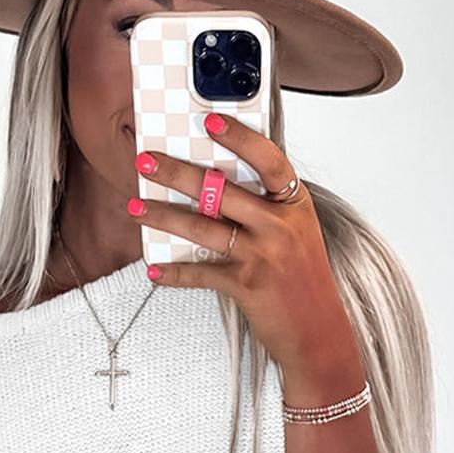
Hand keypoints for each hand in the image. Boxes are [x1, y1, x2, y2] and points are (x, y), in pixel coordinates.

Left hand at [127, 115, 360, 377]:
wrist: (318, 332)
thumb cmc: (302, 280)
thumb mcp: (296, 232)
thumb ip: (266, 207)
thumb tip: (214, 185)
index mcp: (295, 204)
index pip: (268, 159)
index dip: (239, 137)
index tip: (208, 120)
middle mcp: (281, 225)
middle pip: (220, 189)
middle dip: (176, 172)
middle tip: (145, 160)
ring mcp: (263, 255)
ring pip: (202, 227)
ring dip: (163, 216)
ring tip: (136, 207)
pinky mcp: (246, 285)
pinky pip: (201, 273)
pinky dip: (174, 273)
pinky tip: (155, 269)